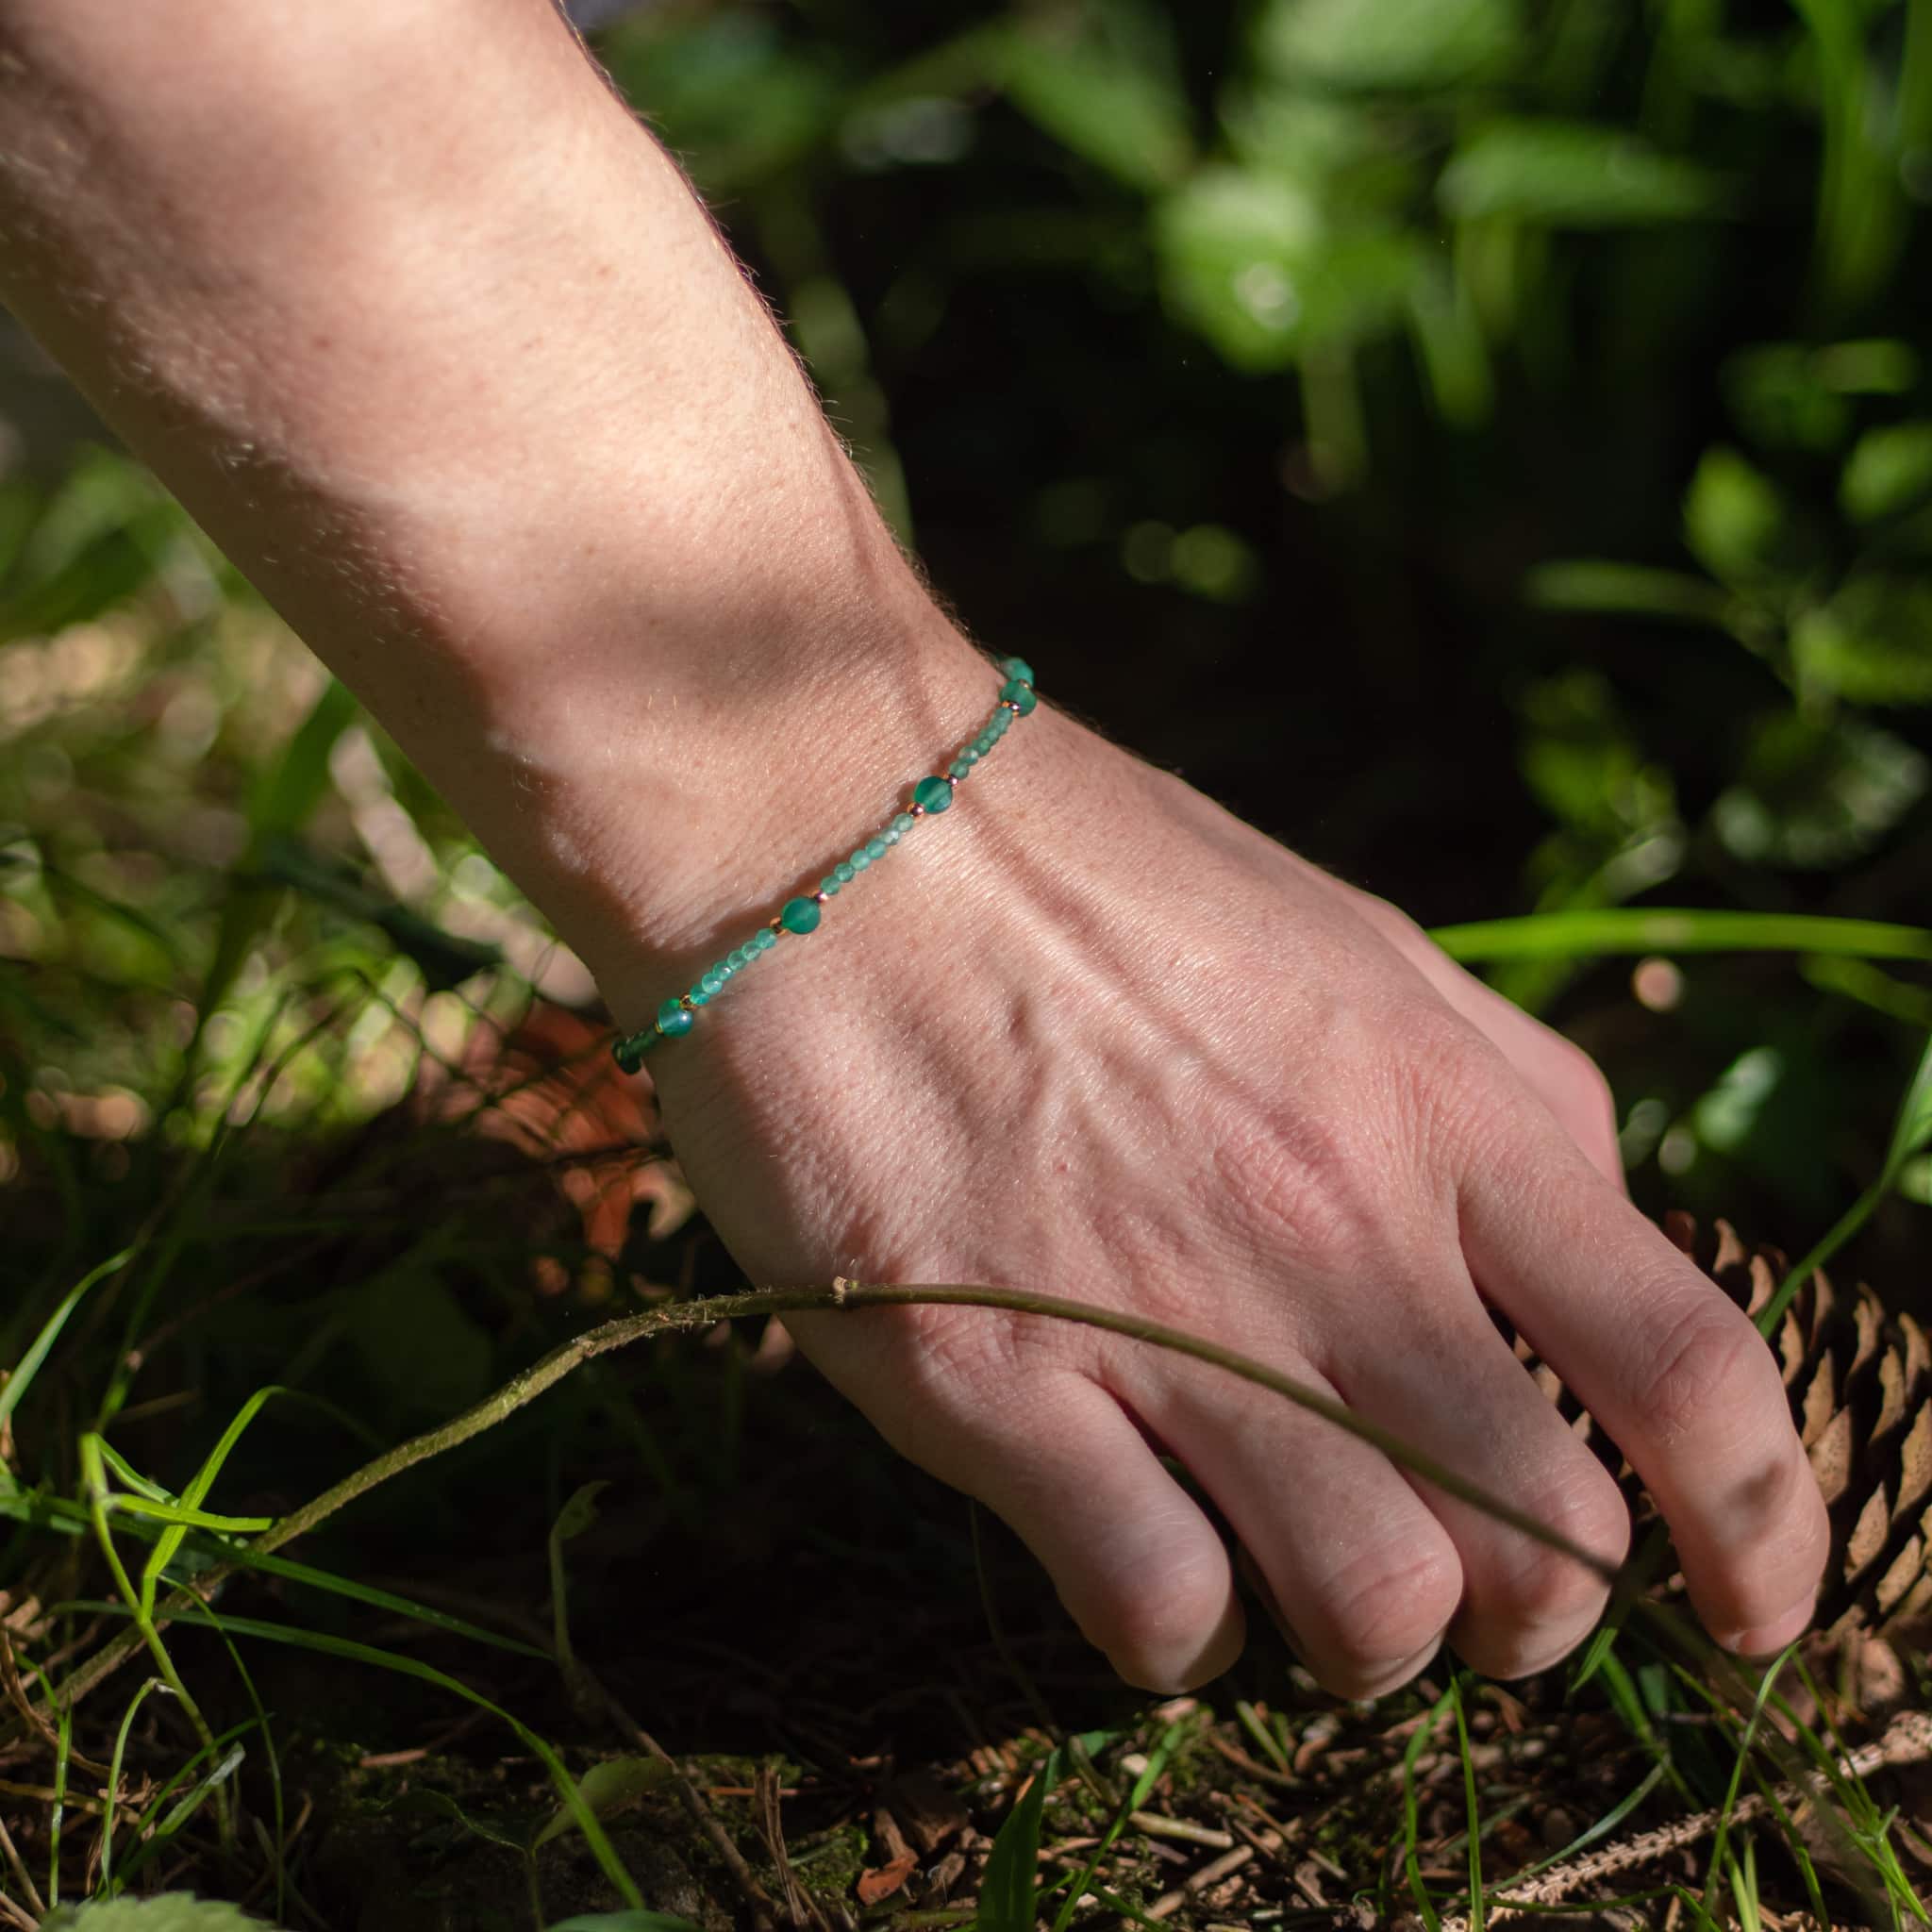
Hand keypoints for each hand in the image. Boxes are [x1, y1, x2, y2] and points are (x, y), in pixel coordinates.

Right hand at [623, 691, 1828, 1693]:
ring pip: (1372, 1610)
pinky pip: (1157, 1603)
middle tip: (1459, 1595)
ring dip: (1359, 1647)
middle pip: (1544, 1542)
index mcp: (1444, 1106)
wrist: (829, 816)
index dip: (1759, 1528)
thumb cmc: (1084, 873)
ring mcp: (1165, 1307)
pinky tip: (1142, 1567)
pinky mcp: (990, 1373)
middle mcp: (1334, 1225)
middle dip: (1532, 1619)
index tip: (1747, 1611)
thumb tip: (1571, 1240)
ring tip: (1293, 1595)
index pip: (1688, 1368)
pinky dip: (1178, 1633)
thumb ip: (1484, 1094)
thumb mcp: (1345, 946)